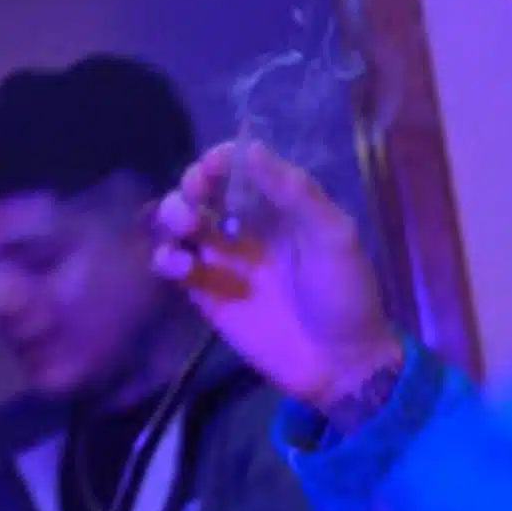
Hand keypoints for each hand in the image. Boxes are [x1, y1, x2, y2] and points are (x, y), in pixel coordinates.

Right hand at [153, 140, 400, 420]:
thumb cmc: (345, 294)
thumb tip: (251, 148)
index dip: (221, 160)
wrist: (340, 362)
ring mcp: (226, 261)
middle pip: (204, 190)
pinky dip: (167, 258)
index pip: (242, 168)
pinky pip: (176, 267)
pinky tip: (180, 265)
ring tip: (186, 226)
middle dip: (191, 183)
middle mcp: (250, 227)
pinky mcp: (208, 296)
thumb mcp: (333, 236)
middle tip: (194, 195)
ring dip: (173, 215)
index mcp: (282, 207)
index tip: (211, 166)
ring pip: (183, 224)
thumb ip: (295, 192)